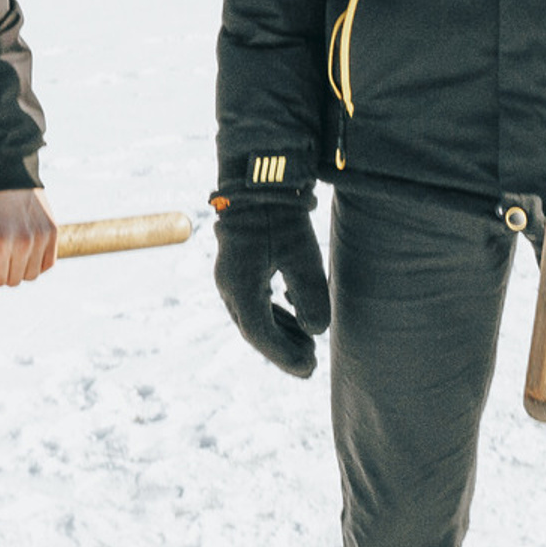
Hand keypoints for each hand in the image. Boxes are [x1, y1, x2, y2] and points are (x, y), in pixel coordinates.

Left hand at [0, 189, 57, 286]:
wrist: (5, 176)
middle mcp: (21, 243)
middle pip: (15, 280)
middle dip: (4, 273)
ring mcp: (39, 237)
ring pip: (32, 274)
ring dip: (21, 269)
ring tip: (12, 255)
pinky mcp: (52, 231)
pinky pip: (48, 262)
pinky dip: (38, 263)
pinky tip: (28, 253)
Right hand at [213, 195, 329, 379]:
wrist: (257, 178)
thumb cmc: (279, 214)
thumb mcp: (302, 253)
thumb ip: (310, 294)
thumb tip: (317, 330)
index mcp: (240, 286)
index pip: (260, 333)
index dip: (285, 355)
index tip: (310, 368)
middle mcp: (229, 285)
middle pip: (254, 329)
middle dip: (282, 350)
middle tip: (311, 365)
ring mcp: (229, 275)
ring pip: (252, 316)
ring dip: (278, 333)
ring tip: (307, 344)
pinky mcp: (237, 265)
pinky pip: (252, 300)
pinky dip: (273, 314)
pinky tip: (292, 312)